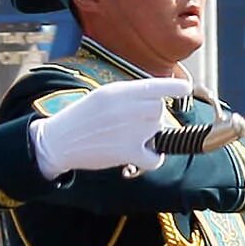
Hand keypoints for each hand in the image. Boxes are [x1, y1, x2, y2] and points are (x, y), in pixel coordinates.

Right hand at [29, 77, 180, 178]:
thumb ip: (128, 95)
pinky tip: (143, 158)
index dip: (174, 87)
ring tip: (131, 140)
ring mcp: (128, 130)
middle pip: (159, 109)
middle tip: (138, 126)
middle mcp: (126, 107)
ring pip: (159, 130)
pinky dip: (153, 159)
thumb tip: (155, 100)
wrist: (58, 142)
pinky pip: (155, 157)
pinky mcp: (126, 152)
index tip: (185, 88)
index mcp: (118, 91)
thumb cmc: (81, 119)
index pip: (154, 85)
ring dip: (152, 137)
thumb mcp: (102, 96)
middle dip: (154, 117)